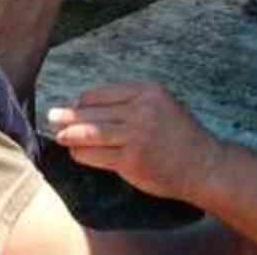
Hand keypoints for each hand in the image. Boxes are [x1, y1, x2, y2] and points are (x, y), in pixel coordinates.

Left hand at [48, 82, 224, 200]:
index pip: (101, 93)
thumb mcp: (162, 105)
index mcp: (147, 91)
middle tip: (52, 117)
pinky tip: (76, 154)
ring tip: (59, 136)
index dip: (83, 102)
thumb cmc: (181, 135)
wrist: (204, 165)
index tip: (75, 108)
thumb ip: (132, 103)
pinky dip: (82, 154)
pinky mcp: (131, 161)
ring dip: (70, 135)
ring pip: (90, 133)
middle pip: (92, 111)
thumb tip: (90, 106)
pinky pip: (96, 156)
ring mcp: (135, 136)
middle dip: (69, 116)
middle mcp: (140, 110)